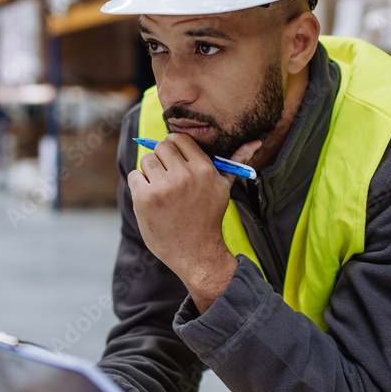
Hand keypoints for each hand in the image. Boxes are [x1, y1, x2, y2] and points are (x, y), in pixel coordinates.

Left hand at [127, 134, 260, 311]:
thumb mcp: (224, 188)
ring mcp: (163, 187)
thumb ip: (235, 162)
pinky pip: (135, 177)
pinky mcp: (145, 199)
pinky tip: (151, 200)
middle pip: (160, 147)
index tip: (174, 161)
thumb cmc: (208, 218)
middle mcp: (184, 175)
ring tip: (160, 191)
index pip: (178, 138)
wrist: (196, 253)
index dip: (174, 148)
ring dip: (149, 173)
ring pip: (146, 160)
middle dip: (161, 159)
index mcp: (203, 169)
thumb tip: (255, 142)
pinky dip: (139, 186)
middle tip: (167, 177)